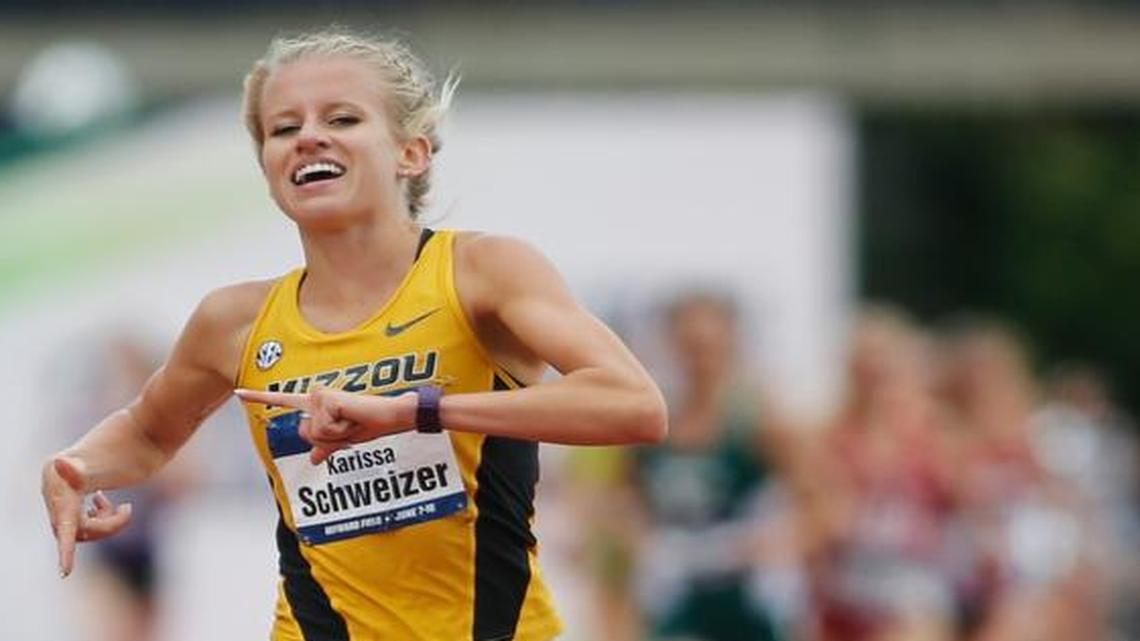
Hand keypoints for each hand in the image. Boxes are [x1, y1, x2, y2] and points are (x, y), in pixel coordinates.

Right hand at [41, 456, 132, 577]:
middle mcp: (55, 479)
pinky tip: (113, 504)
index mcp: (57, 477)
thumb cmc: (132, 448)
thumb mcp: (108, 463)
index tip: (65, 572)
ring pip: (81, 522)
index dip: (66, 550)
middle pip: (72, 526)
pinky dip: (101, 516)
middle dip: (102, 527)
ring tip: (125, 508)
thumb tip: (60, 464)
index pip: (63, 523)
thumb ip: (81, 468)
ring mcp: (68, 481)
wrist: (152, 429)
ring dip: (104, 523)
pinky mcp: (84, 483)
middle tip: (127, 510)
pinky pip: (84, 514)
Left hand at [234, 387, 417, 464]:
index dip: (258, 397)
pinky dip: (340, 431)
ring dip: (335, 436)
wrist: (391, 416)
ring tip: (352, 422)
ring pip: (314, 433)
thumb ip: (326, 448)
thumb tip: (313, 460)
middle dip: (326, 439)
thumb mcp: (344, 439)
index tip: (237, 392)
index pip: (282, 401)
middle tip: (348, 427)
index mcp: (316, 405)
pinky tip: (352, 418)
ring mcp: (320, 397)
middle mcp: (314, 397)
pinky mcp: (327, 400)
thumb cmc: (370, 424)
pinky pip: (324, 429)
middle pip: (304, 433)